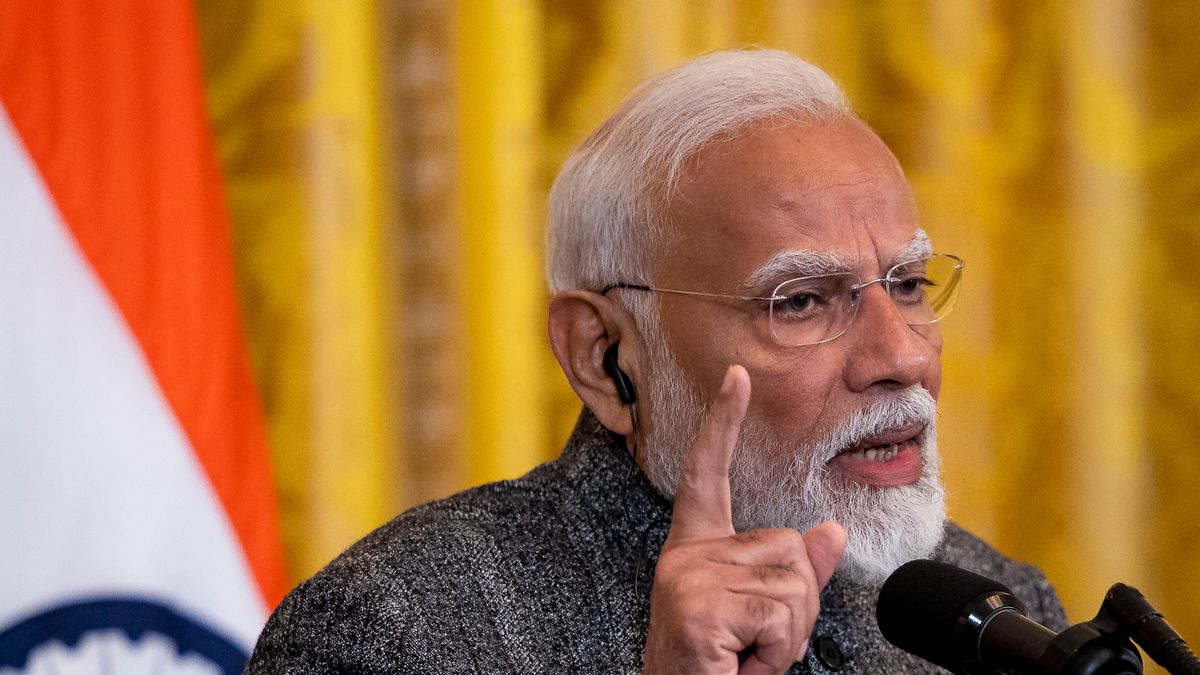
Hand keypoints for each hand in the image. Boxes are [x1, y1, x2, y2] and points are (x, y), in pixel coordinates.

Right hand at [642, 365, 845, 674]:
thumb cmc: (719, 666)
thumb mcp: (761, 616)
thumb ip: (795, 573)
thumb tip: (829, 532)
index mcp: (696, 549)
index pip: (708, 474)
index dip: (724, 422)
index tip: (737, 376)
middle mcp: (686, 556)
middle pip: (792, 548)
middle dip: (796, 608)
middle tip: (756, 645)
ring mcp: (689, 579)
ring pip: (796, 585)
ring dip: (788, 636)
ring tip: (746, 657)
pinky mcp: (699, 608)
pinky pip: (781, 617)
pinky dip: (777, 653)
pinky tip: (740, 664)